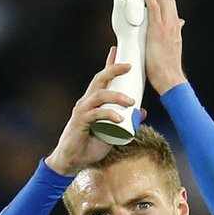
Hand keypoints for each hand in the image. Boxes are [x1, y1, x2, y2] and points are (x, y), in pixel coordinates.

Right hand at [45, 51, 138, 175]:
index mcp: (92, 102)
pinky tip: (119, 119)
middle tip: (129, 66)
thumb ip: (126, 122)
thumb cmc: (89, 148)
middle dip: (113, 69)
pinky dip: (108, 115)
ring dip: (116, 96)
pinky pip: (96, 114)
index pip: (101, 79)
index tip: (118, 51)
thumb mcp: (112, 133)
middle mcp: (86, 102)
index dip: (109, 64)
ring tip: (131, 102)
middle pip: (99, 79)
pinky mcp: (79, 122)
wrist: (70, 163)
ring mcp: (82, 111)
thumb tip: (143, 112)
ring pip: (99, 95)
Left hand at [139, 0, 186, 95]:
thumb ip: (174, 32)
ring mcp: (166, 26)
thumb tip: (180, 23)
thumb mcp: (172, 46)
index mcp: (175, 26)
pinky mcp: (159, 31)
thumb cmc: (167, 68)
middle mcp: (173, 22)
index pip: (169, 1)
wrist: (170, 80)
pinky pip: (155, 7)